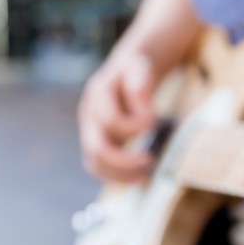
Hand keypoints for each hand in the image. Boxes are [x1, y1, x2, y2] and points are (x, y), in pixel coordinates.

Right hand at [78, 51, 157, 182]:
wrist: (125, 70)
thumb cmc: (135, 69)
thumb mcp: (140, 67)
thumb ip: (140, 84)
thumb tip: (145, 114)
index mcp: (97, 94)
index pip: (110, 120)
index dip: (133, 126)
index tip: (154, 122)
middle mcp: (88, 115)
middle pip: (97, 148)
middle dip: (124, 160)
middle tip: (150, 159)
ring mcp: (89, 130)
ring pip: (95, 163)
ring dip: (119, 175)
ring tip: (145, 177)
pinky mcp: (95, 141)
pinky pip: (99, 167)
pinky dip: (116, 176)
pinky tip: (138, 177)